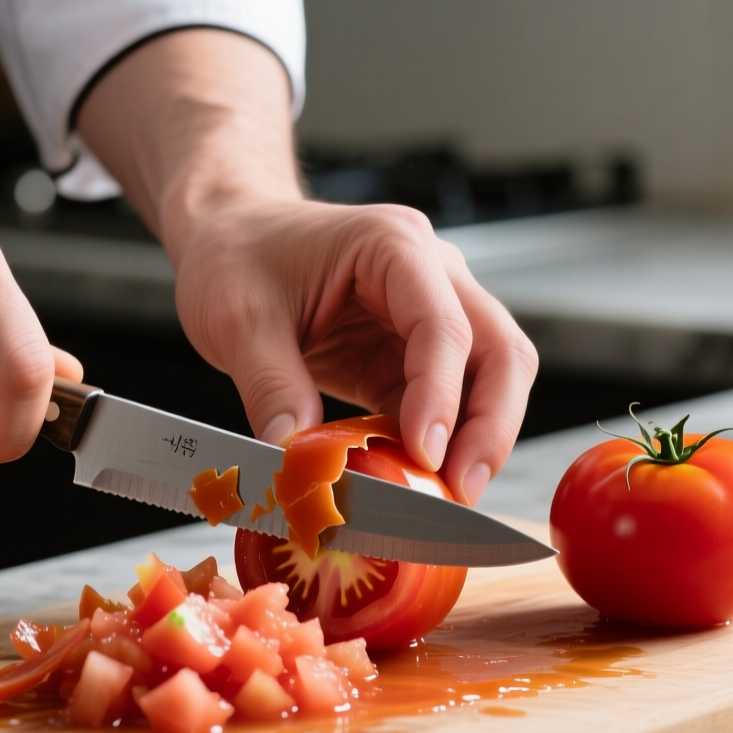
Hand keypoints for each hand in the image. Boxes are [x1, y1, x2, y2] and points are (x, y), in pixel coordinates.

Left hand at [72, 28, 536, 504]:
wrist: (233, 238)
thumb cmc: (239, 254)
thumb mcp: (237, 317)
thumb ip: (269, 384)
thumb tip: (293, 455)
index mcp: (392, 246)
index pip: (443, 324)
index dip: (442, 395)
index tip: (425, 454)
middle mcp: (430, 273)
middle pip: (499, 350)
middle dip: (490, 426)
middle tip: (461, 489)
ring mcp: (431, 313)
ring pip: (493, 377)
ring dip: (480, 438)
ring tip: (450, 495)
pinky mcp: (413, 355)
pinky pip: (451, 403)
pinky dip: (444, 444)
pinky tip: (418, 481)